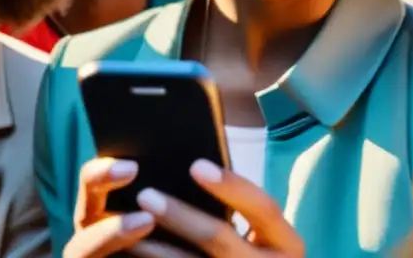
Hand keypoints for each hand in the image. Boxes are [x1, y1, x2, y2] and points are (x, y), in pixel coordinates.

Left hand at [62, 157, 303, 256]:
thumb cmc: (257, 255)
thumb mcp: (266, 236)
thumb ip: (243, 210)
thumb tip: (195, 166)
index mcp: (288, 245)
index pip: (263, 208)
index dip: (231, 185)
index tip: (195, 164)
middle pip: (220, 239)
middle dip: (180, 215)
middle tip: (145, 194)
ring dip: (154, 247)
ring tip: (125, 224)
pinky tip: (129, 252)